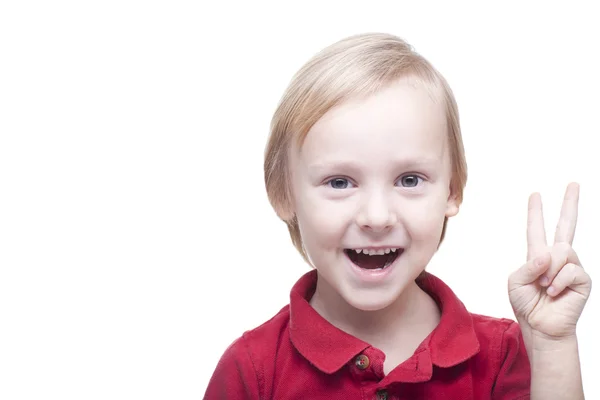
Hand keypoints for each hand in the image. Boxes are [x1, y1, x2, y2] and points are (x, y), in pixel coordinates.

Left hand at [508, 183, 591, 340]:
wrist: (541, 327)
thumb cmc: (527, 305)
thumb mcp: (516, 281)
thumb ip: (529, 264)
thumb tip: (549, 254)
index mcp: (538, 255)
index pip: (537, 229)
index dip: (536, 212)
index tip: (535, 195)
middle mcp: (557, 258)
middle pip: (566, 225)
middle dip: (570, 203)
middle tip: (574, 183)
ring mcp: (572, 266)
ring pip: (562, 250)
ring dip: (548, 270)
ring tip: (545, 287)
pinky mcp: (583, 279)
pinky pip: (569, 269)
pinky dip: (557, 282)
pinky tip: (555, 293)